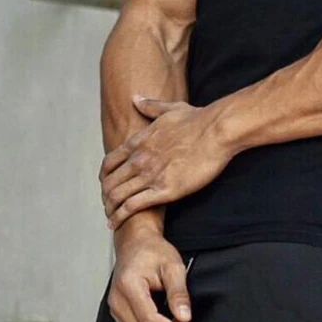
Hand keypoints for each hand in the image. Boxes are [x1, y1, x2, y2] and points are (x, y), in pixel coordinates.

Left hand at [99, 97, 232, 230]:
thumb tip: (135, 98)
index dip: (104, 176)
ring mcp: (150, 175)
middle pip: (109, 182)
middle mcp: (140, 159)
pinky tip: (116, 223)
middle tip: (108, 205)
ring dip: (110, 208)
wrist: (217, 131)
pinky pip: (133, 206)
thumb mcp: (171, 108)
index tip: (106, 184)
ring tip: (110, 217)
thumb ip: (150, 106)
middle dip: (106, 195)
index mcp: (140, 141)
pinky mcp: (164, 191)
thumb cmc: (198, 119)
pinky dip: (120, 216)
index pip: (109, 163)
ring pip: (117, 196)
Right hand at [107, 222, 192, 321]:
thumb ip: (178, 292)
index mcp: (129, 285)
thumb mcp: (173, 265)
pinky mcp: (117, 310)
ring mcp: (114, 306)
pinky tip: (162, 321)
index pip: (148, 319)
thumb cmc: (151, 249)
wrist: (136, 241)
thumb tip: (184, 316)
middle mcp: (117, 298)